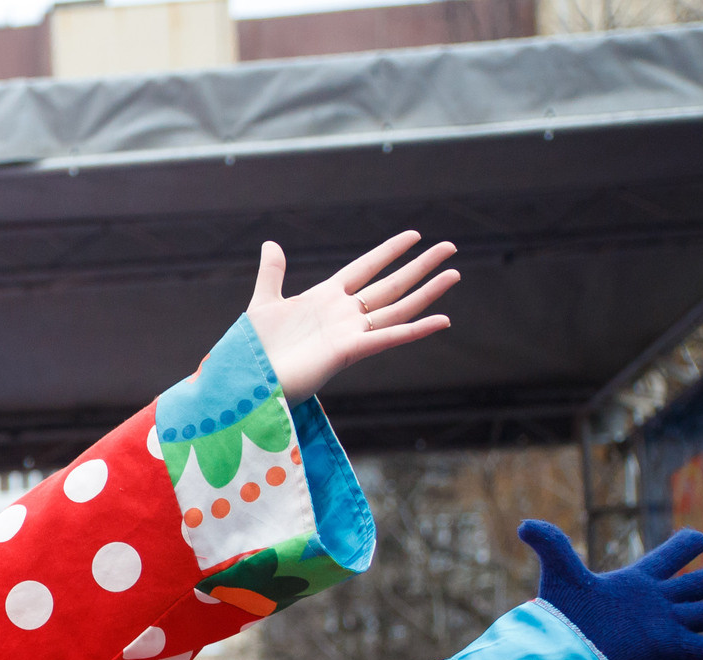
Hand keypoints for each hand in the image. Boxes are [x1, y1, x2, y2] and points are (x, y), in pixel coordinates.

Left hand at [246, 232, 458, 404]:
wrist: (248, 381)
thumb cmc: (253, 349)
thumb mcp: (263, 303)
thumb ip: (272, 273)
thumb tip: (271, 243)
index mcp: (324, 299)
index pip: (365, 268)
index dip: (389, 251)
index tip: (414, 235)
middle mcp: (343, 314)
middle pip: (390, 284)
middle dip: (420, 266)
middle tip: (449, 246)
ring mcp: (349, 332)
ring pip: (397, 307)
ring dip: (427, 291)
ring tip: (454, 273)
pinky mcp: (349, 352)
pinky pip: (389, 338)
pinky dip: (416, 330)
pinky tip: (443, 320)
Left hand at [525, 520, 702, 659]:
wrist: (560, 655)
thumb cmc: (560, 618)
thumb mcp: (560, 576)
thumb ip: (552, 547)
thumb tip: (524, 525)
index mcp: (638, 581)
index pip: (671, 556)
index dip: (686, 545)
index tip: (698, 540)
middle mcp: (657, 602)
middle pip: (702, 583)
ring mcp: (666, 626)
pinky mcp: (668, 649)